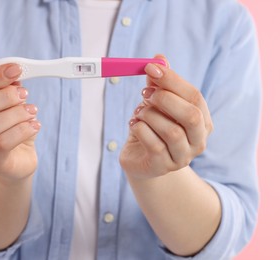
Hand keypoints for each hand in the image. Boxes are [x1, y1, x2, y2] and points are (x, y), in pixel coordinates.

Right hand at [0, 64, 40, 179]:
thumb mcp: (12, 105)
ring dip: (14, 115)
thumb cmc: (12, 127)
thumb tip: (14, 75)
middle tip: (24, 94)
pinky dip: (22, 130)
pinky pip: (2, 144)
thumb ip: (10, 89)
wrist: (18, 158)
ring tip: (33, 111)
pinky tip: (35, 125)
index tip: (16, 69)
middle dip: (2, 97)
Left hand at [119, 55, 212, 178]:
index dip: (172, 80)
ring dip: (149, 115)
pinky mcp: (163, 166)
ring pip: (171, 131)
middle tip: (145, 94)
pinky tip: (134, 124)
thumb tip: (159, 58)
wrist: (142, 160)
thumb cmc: (153, 129)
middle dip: (164, 99)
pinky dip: (140, 128)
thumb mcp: (157, 105)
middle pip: (191, 115)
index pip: (195, 96)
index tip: (150, 68)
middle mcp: (198, 141)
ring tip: (139, 112)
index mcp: (202, 121)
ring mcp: (182, 157)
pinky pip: (153, 144)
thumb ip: (159, 84)